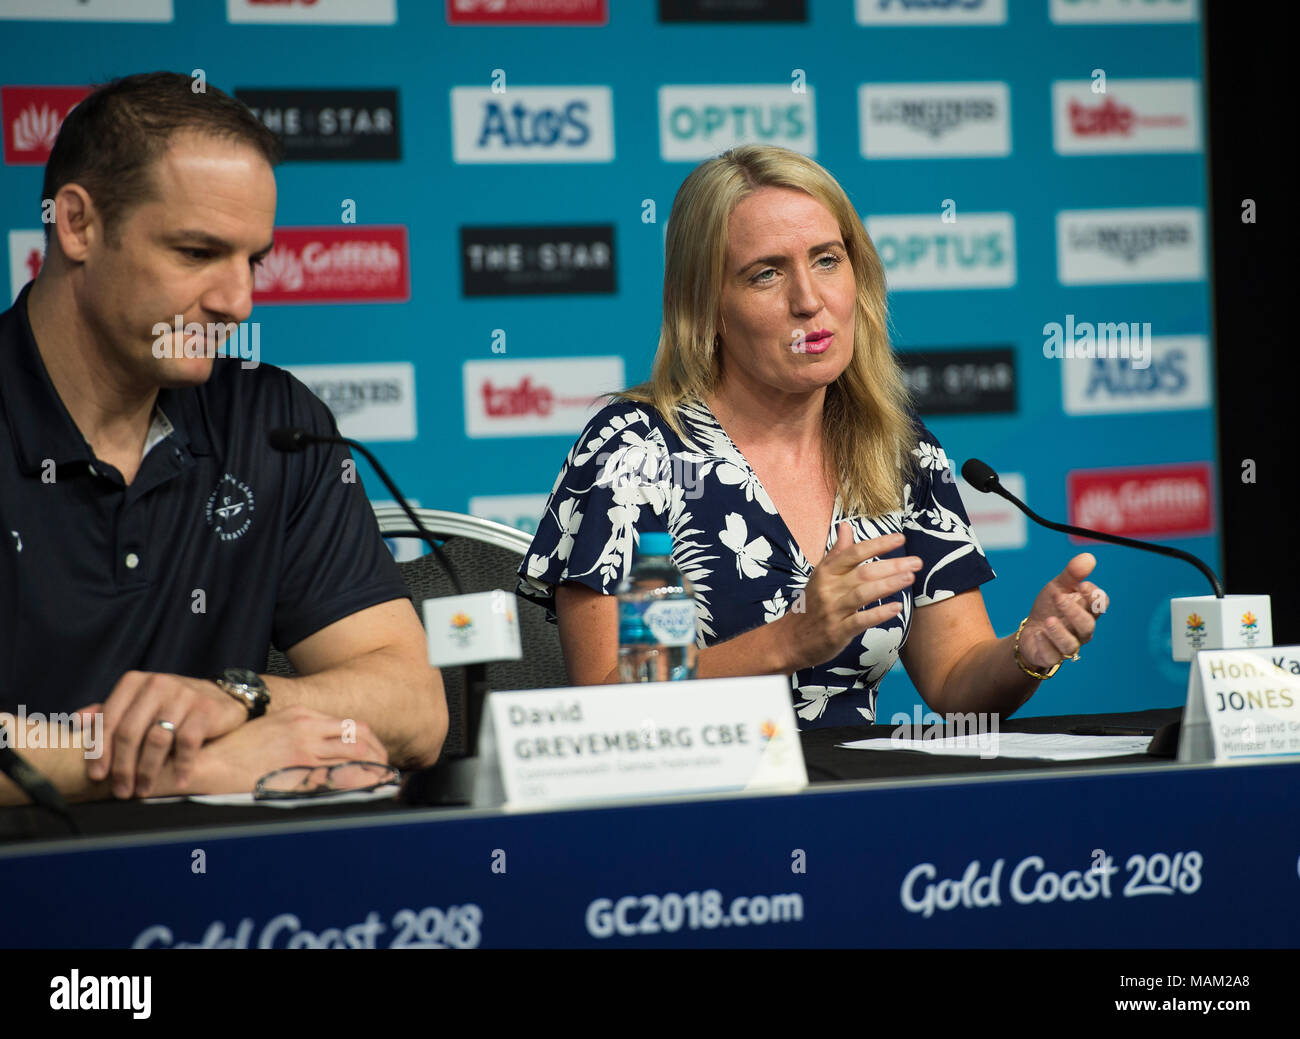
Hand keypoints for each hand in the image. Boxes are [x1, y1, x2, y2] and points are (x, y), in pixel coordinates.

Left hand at [84, 671, 248, 798]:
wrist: (221, 696)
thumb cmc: (172, 705)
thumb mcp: (139, 703)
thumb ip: (110, 711)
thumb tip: (78, 722)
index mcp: (135, 682)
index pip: (109, 719)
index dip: (99, 751)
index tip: (97, 776)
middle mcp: (157, 684)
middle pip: (129, 732)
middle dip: (122, 767)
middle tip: (121, 791)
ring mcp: (183, 695)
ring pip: (156, 739)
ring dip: (147, 770)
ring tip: (143, 790)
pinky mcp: (206, 709)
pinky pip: (187, 742)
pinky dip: (181, 765)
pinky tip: (179, 780)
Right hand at [177, 705, 388, 795]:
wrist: (205, 762)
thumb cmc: (233, 750)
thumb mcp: (272, 729)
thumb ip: (298, 734)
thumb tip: (321, 750)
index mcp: (301, 715)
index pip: (350, 725)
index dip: (369, 742)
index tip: (377, 755)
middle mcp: (307, 728)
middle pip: (360, 738)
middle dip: (380, 754)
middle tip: (387, 770)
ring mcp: (303, 750)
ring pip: (355, 757)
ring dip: (375, 770)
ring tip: (384, 783)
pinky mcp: (295, 772)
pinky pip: (338, 778)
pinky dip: (359, 784)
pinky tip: (369, 792)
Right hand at [781, 524, 919, 670]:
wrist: (789, 640)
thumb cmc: (810, 605)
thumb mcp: (820, 576)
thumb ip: (837, 552)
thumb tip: (846, 527)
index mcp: (826, 572)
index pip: (854, 553)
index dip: (878, 545)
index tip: (900, 539)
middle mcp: (829, 589)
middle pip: (863, 572)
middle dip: (892, 565)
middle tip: (916, 562)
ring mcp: (833, 610)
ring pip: (863, 594)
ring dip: (888, 585)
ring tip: (909, 578)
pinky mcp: (837, 632)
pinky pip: (860, 621)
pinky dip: (878, 614)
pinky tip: (896, 608)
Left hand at [1018, 553, 1107, 672]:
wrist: (1030, 631)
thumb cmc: (1050, 608)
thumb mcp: (1057, 587)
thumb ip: (1072, 573)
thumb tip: (1088, 557)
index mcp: (1086, 611)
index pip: (1100, 604)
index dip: (1094, 596)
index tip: (1081, 585)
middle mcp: (1081, 630)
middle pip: (1087, 625)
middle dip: (1074, 611)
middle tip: (1058, 597)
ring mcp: (1067, 645)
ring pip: (1071, 644)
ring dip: (1060, 632)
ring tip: (1048, 620)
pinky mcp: (1051, 657)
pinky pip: (1052, 656)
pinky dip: (1045, 645)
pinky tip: (1038, 634)